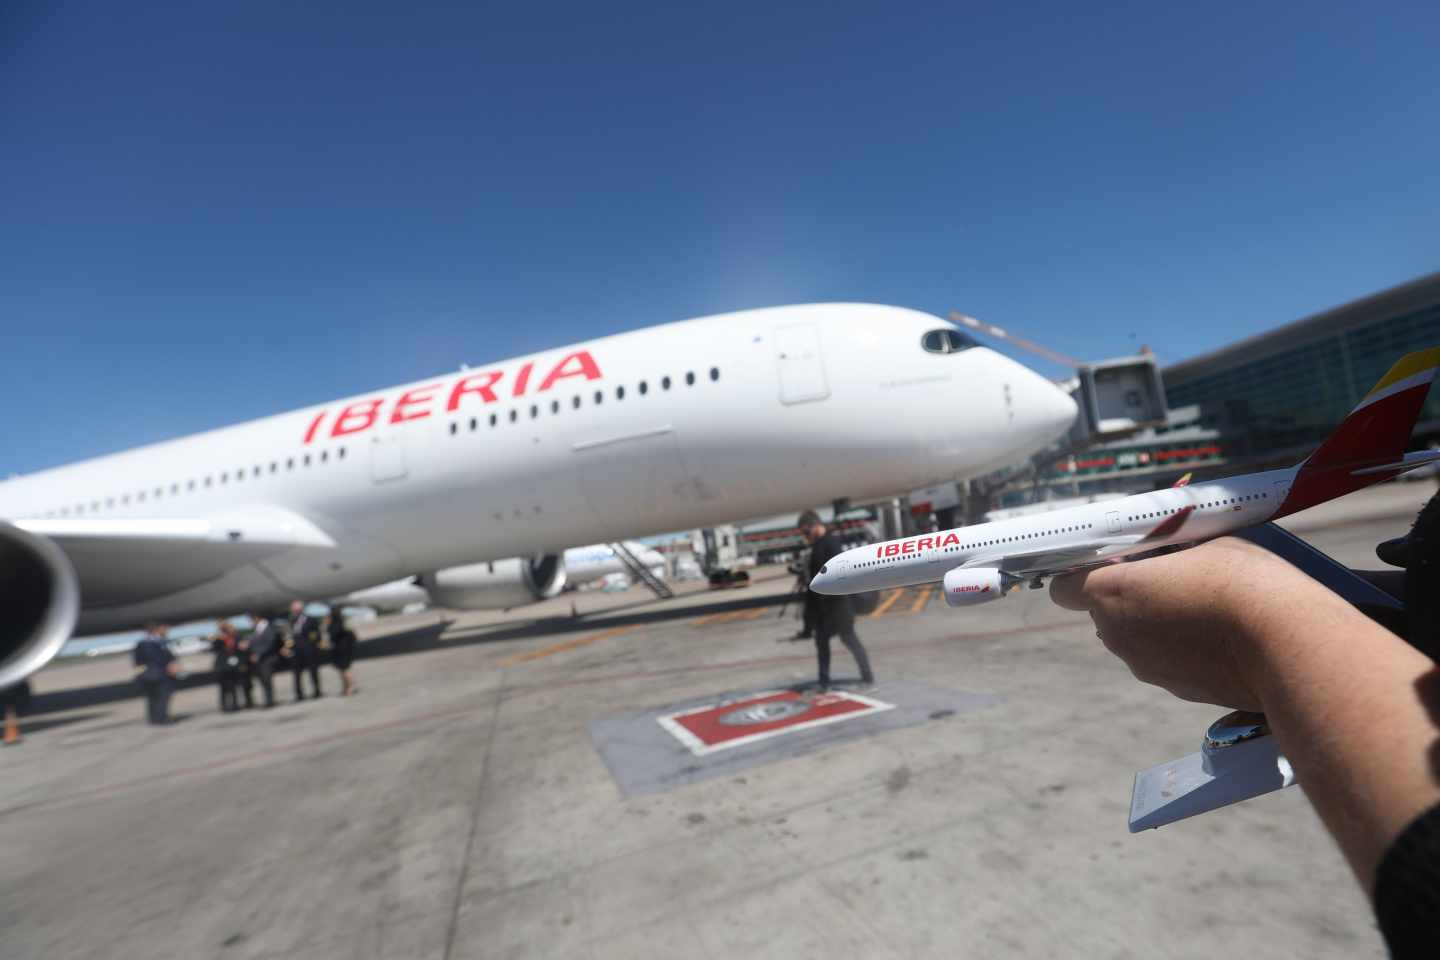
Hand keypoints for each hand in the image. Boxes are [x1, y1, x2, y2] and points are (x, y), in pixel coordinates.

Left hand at [1049, 538, 1316, 711]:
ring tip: (1201, 605)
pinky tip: (1217, 635)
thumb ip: (1164, 551)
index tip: (1116, 561)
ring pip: (1133, 637)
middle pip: (1102, 611)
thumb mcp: (1199, 543)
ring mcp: (1144, 666)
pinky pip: (1163, 660)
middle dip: (1127, 594)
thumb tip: (1161, 547)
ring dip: (1154, 622)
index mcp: (1110, 594)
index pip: (1064, 587)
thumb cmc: (1241, 579)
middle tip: (1168, 575)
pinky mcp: (1175, 689)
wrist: (1288, 643)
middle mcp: (1116, 635)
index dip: (1084, 573)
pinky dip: (1179, 648)